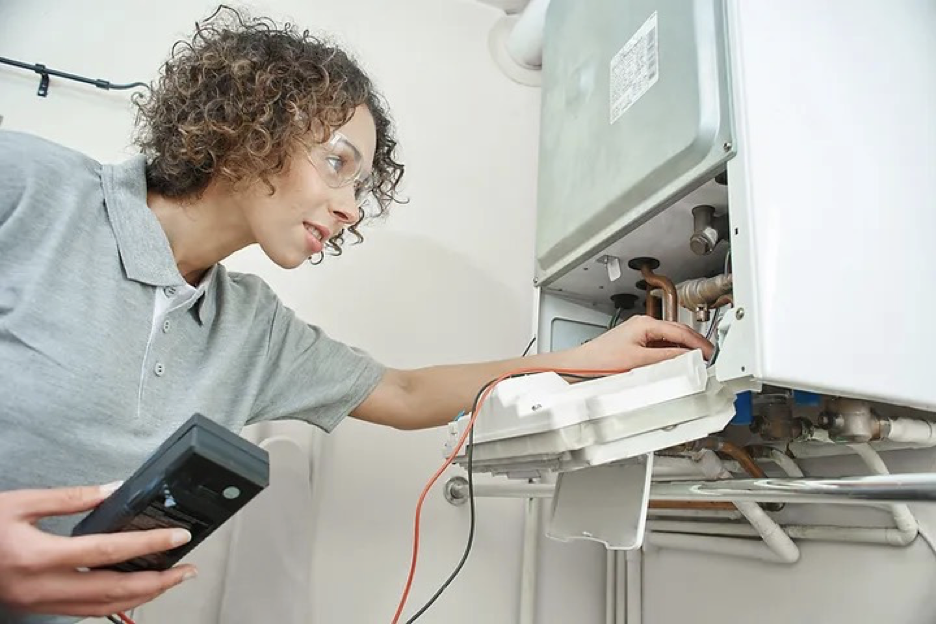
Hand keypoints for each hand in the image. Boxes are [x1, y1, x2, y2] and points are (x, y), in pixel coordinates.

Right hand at [0, 484, 196, 617]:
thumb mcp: (20, 504)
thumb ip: (71, 498)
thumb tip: (114, 489)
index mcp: (39, 556)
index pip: (108, 552)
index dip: (148, 545)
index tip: (178, 538)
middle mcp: (43, 587)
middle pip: (114, 591)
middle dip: (158, 583)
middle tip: (188, 569)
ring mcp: (40, 603)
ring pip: (102, 608)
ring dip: (142, 596)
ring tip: (171, 581)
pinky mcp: (38, 608)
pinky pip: (84, 612)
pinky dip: (115, 603)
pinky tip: (133, 590)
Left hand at [573, 315, 713, 370]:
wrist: (580, 367)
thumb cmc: (601, 360)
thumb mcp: (639, 361)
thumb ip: (666, 357)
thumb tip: (688, 357)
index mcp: (645, 324)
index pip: (680, 331)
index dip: (698, 344)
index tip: (710, 354)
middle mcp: (643, 325)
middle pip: (677, 332)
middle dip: (694, 344)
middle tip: (709, 357)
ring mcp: (639, 334)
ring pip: (669, 339)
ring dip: (684, 349)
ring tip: (697, 361)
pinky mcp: (635, 344)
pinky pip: (660, 346)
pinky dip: (671, 353)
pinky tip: (677, 362)